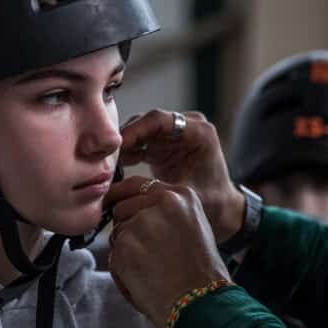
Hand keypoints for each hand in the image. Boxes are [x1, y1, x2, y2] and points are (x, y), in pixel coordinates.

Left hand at [107, 175, 231, 327]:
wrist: (202, 300)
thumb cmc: (200, 272)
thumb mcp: (193, 227)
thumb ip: (165, 213)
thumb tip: (131, 210)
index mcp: (181, 195)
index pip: (138, 185)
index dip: (122, 196)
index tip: (112, 204)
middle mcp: (161, 202)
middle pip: (122, 209)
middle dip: (127, 229)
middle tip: (151, 255)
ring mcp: (141, 222)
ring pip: (117, 234)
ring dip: (126, 251)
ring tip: (153, 269)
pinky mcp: (125, 245)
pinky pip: (113, 256)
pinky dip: (123, 270)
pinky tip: (146, 279)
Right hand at [108, 109, 244, 243]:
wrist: (221, 208)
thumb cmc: (212, 203)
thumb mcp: (184, 196)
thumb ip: (157, 187)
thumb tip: (124, 185)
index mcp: (200, 132)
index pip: (161, 119)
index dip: (136, 129)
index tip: (117, 145)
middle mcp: (188, 126)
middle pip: (149, 121)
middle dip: (126, 136)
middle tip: (106, 155)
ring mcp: (176, 133)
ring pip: (142, 129)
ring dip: (125, 144)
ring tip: (108, 161)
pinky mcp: (166, 143)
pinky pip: (142, 140)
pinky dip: (129, 151)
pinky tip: (117, 165)